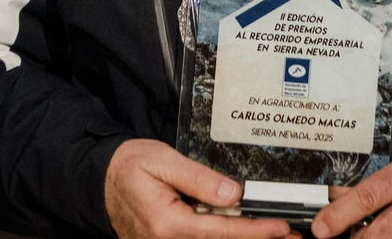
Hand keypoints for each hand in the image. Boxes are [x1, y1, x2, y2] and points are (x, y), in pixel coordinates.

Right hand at [104, 138, 292, 238]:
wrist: (100, 179)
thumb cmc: (129, 165)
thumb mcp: (163, 161)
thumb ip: (199, 179)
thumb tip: (234, 195)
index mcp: (167, 222)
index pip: (220, 231)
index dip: (255, 231)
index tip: (281, 228)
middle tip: (291, 236)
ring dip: (243, 238)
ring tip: (274, 234)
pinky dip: (224, 236)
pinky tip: (243, 230)